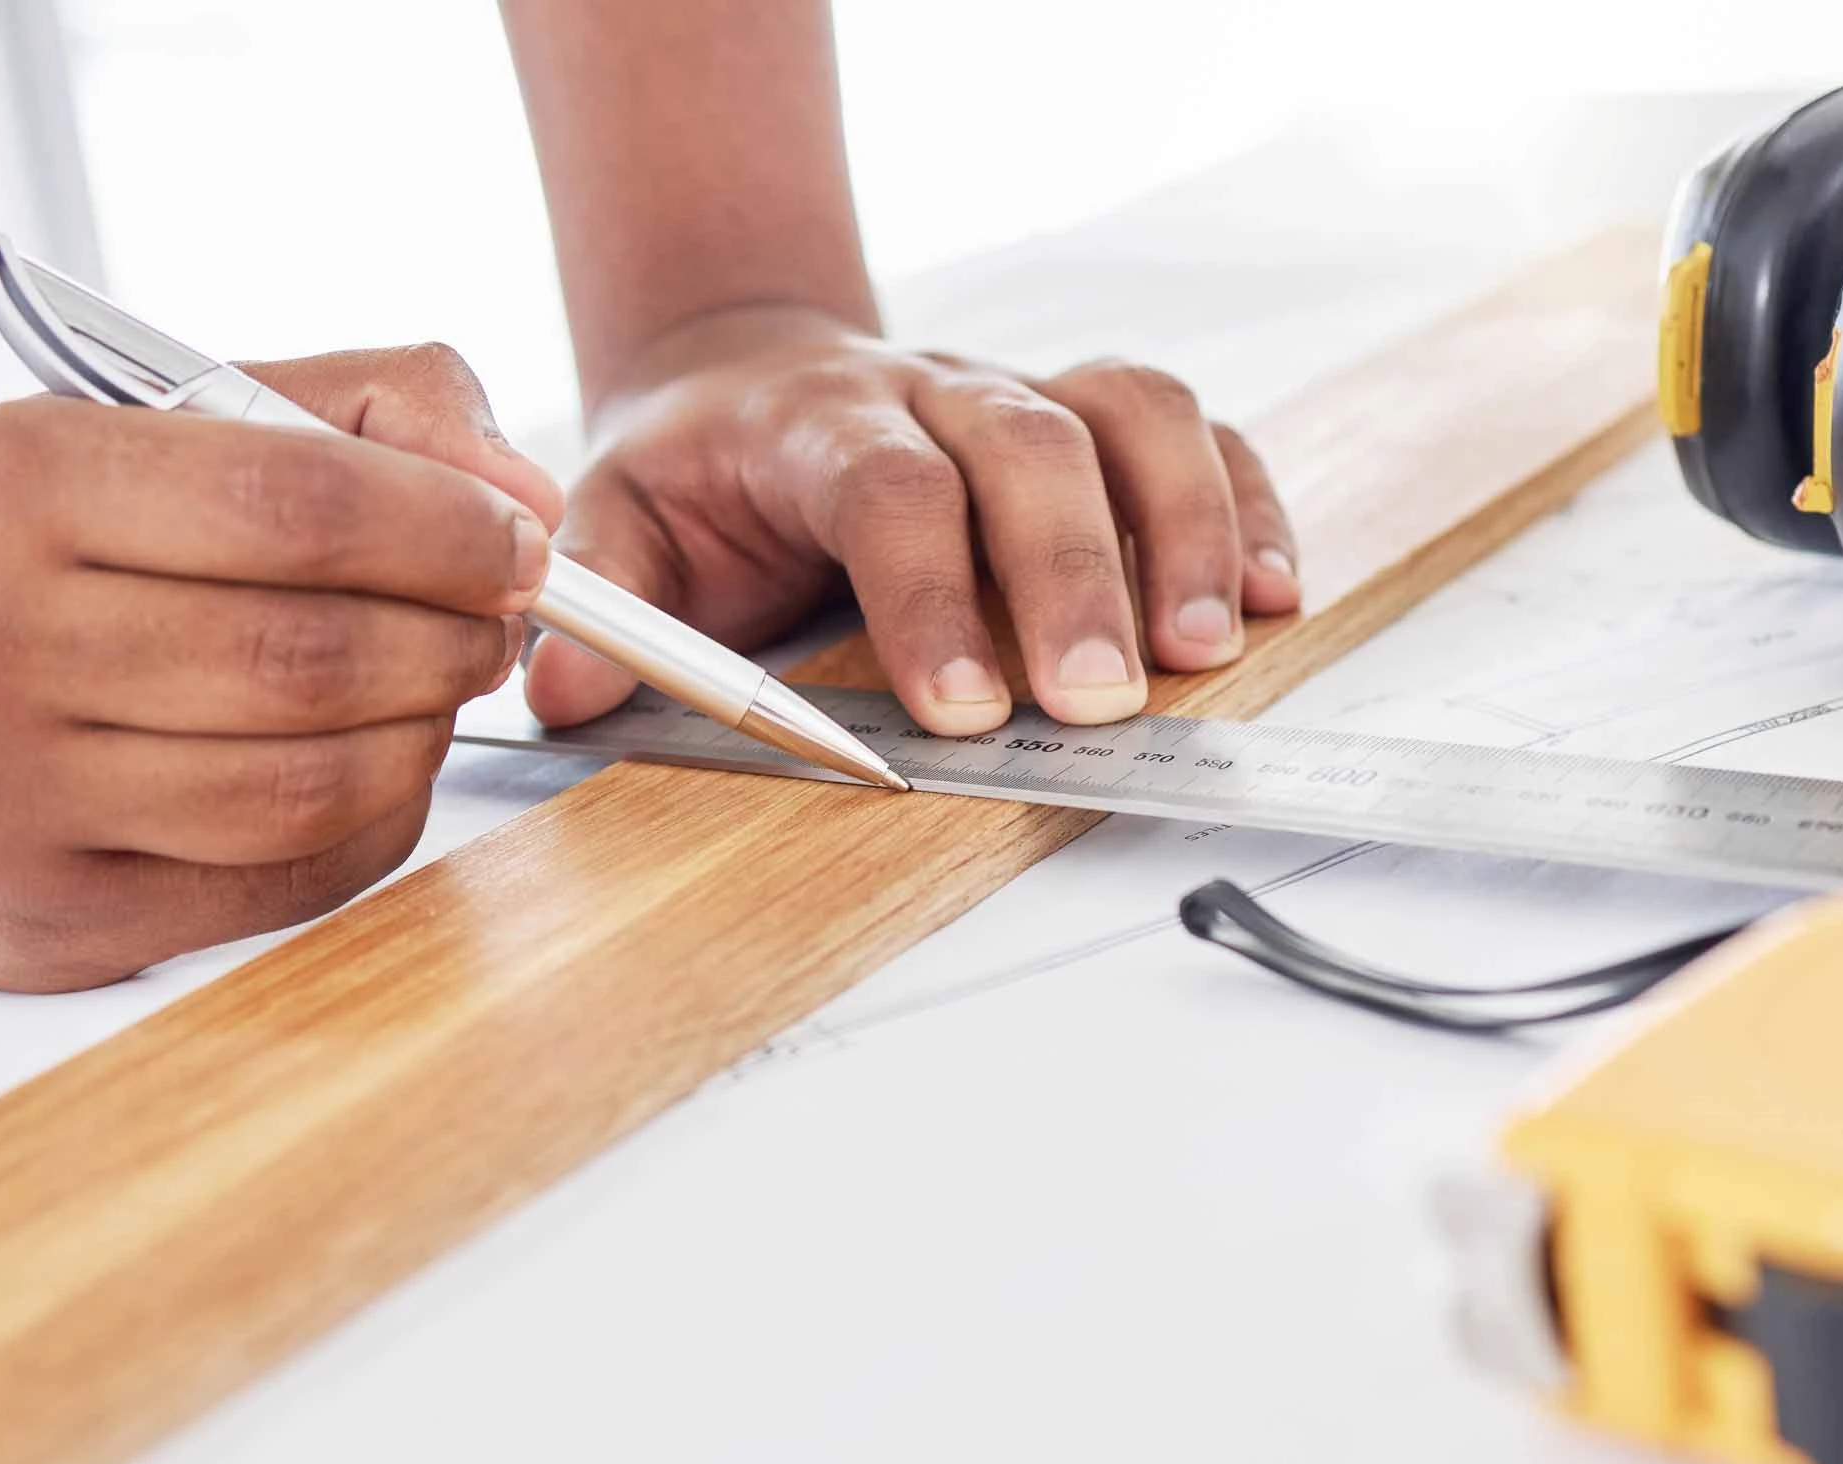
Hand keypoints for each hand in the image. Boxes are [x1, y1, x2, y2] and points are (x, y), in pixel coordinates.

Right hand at [0, 346, 563, 991]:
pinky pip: (283, 884)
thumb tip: (520, 495)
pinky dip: (372, 825)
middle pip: (311, 656)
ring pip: (307, 785)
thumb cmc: (18, 551)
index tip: (518, 543)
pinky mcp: (41, 922)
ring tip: (433, 691)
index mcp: (11, 484)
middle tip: (491, 624)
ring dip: (421, 738)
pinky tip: (373, 774)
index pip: (293, 502)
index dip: (445, 528)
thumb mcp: (150, 423)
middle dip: (449, 639)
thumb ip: (359, 413)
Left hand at [528, 305, 1300, 735]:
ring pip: (1134, 415)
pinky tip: (1277, 594)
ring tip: (1212, 649)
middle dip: (1074, 577)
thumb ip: (601, 606)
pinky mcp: (1094, 419)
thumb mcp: (618, 526)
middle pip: (1031, 449)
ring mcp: (1027, 394)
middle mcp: (936, 389)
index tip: (965, 710)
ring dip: (1186, 529)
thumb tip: (565, 693)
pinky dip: (1247, 504)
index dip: (931, 591)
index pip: (887, 488)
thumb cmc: (701, 480)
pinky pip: (1196, 433)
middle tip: (1099, 703)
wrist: (752, 374)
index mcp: (816, 420)